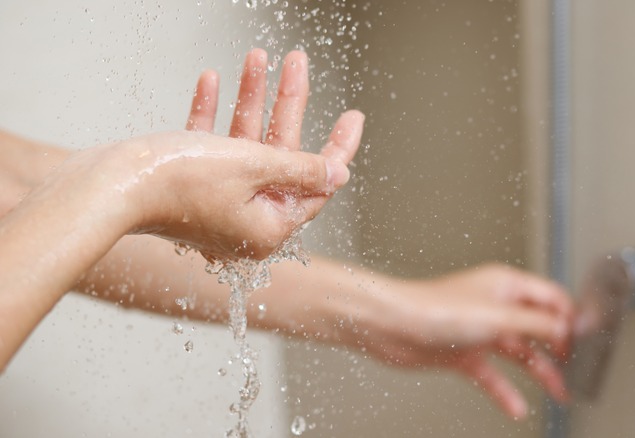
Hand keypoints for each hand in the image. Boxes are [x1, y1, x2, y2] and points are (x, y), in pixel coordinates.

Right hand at [176, 48, 363, 259]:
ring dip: (249, 99)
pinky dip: (213, 115)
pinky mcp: (187, 186)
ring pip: (244, 144)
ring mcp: (215, 203)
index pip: (317, 185)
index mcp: (269, 228)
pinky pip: (209, 146)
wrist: (106, 186)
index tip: (352, 116)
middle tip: (297, 62)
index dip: (336, 147)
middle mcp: (245, 220)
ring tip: (258, 56)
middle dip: (286, 104)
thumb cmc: (178, 181)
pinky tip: (212, 81)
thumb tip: (338, 174)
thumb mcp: (254, 168)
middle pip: (279, 155)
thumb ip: (301, 168)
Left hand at [362, 264, 572, 418]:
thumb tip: (569, 328)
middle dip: (559, 348)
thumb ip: (538, 323)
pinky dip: (506, 391)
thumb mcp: (499, 316)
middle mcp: (495, 306)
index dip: (570, 318)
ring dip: (539, 373)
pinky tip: (516, 406)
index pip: (551, 298)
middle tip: (576, 369)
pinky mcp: (463, 353)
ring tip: (559, 392)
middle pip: (538, 327)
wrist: (392, 327)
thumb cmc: (435, 309)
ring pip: (519, 353)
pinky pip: (493, 375)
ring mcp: (479, 331)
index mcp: (506, 285)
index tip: (586, 340)